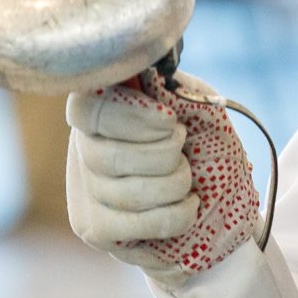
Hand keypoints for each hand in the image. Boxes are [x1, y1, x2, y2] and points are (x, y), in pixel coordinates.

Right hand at [66, 70, 260, 286]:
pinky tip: (187, 205)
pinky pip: (140, 224)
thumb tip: (152, 69)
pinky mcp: (94, 228)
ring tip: (187, 176)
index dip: (131, 116)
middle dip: (164, 155)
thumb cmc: (200, 140)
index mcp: (99, 106)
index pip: (87, 109)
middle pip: (110, 158)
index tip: (170, 119)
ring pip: (128, 194)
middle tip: (183, 148)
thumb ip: (167, 87)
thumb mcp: (190, 102)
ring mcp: (83, 190)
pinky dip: (178, 214)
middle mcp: (81, 146)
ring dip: (176, 184)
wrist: (216, 196)